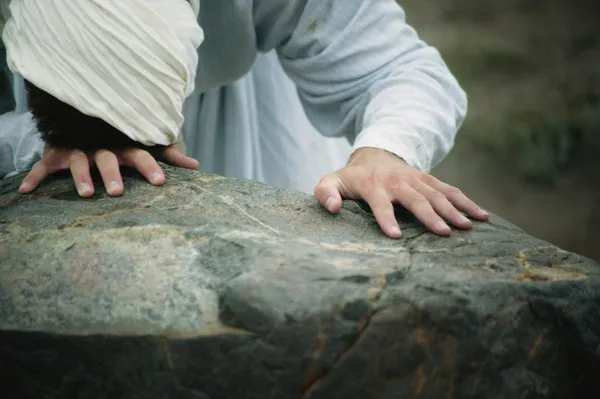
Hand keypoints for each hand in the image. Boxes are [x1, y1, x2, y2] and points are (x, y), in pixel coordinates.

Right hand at [19, 144, 198, 196]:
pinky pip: (43, 164)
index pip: (141, 154)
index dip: (150, 167)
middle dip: (113, 174)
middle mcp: (102, 146)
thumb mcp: (146, 144)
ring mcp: (78, 148)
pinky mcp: (56, 152)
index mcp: (125, 144)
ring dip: (80, 176)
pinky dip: (35, 175)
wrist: (86, 120)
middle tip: (118, 192)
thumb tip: (197, 166)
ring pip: (78, 160)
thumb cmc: (122, 139)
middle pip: (108, 159)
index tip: (161, 182)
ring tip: (87, 193)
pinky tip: (27, 189)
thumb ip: (169, 154)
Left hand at [314, 147, 488, 237]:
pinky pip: (451, 190)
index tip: (394, 236)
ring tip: (468, 226)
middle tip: (444, 233)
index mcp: (373, 186)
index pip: (380, 203)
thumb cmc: (351, 178)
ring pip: (437, 194)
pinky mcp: (430, 180)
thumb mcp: (331, 182)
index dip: (386, 218)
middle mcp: (398, 182)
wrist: (374, 155)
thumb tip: (333, 209)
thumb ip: (325, 193)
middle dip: (430, 216)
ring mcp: (417, 180)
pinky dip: (467, 201)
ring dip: (454, 210)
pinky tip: (482, 216)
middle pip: (416, 199)